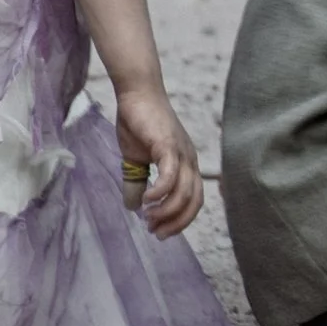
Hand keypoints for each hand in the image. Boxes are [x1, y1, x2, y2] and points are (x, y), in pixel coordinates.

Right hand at [116, 81, 202, 238]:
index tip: (159, 231)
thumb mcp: (135, 159)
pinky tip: (147, 200)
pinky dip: (160, 192)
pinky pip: (170, 175)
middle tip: (156, 232)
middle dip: (176, 222)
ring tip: (148, 217)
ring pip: (184, 192)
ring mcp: (181, 152)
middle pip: (194, 201)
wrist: (136, 94)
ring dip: (166, 211)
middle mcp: (189, 160)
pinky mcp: (168, 145)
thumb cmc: (138, 123)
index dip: (180, 220)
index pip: (194, 200)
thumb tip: (133, 207)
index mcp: (186, 165)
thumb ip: (137, 182)